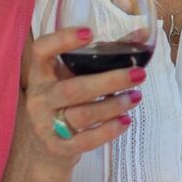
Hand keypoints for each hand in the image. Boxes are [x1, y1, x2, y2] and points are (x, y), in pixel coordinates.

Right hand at [17, 27, 141, 170]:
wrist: (42, 145)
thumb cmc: (65, 100)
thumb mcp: (74, 75)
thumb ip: (103, 54)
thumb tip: (142, 35)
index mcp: (40, 73)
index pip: (41, 51)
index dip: (62, 40)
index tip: (89, 33)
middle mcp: (39, 98)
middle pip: (72, 89)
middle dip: (109, 81)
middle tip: (139, 74)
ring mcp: (45, 125)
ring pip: (82, 115)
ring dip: (114, 105)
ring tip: (136, 96)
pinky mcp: (57, 147)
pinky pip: (85, 141)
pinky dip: (108, 131)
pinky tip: (125, 121)